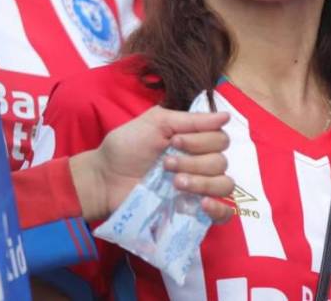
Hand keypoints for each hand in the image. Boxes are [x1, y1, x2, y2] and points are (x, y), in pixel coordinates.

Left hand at [69, 106, 234, 222]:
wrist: (104, 179)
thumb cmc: (126, 147)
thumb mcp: (156, 123)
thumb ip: (191, 120)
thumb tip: (226, 116)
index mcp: (194, 142)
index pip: (220, 140)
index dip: (201, 141)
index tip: (174, 141)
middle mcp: (200, 164)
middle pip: (221, 162)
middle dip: (194, 162)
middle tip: (166, 164)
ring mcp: (198, 189)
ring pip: (224, 185)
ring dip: (202, 182)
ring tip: (175, 183)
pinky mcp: (192, 212)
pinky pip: (224, 214)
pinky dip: (219, 209)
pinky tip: (203, 204)